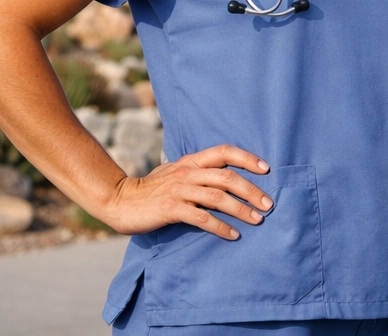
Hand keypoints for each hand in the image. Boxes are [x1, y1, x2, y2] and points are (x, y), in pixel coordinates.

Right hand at [95, 145, 272, 239]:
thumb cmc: (151, 189)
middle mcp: (188, 173)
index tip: (266, 168)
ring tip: (257, 220)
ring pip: (218, 197)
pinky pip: (202, 218)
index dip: (247, 158)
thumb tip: (226, 176)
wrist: (118, 200)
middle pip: (228, 177)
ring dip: (241, 209)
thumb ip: (198, 172)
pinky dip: (220, 227)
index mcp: (191, 161)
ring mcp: (179, 190)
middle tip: (268, 204)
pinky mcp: (171, 209)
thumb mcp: (176, 172)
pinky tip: (233, 235)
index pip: (224, 151)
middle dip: (252, 190)